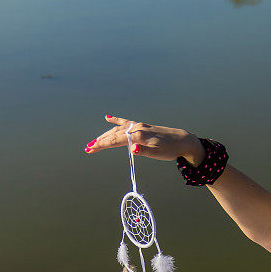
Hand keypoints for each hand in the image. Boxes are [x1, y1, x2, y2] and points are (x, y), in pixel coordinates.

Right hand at [84, 115, 205, 166]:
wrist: (182, 141)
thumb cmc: (170, 150)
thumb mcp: (158, 153)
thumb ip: (144, 151)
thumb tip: (132, 148)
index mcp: (139, 135)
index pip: (116, 140)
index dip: (102, 144)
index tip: (91, 149)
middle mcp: (136, 128)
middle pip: (114, 134)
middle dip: (100, 141)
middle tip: (88, 148)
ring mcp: (138, 126)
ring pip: (118, 130)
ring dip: (105, 135)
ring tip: (95, 142)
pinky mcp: (142, 127)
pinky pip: (126, 122)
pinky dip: (116, 120)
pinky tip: (108, 117)